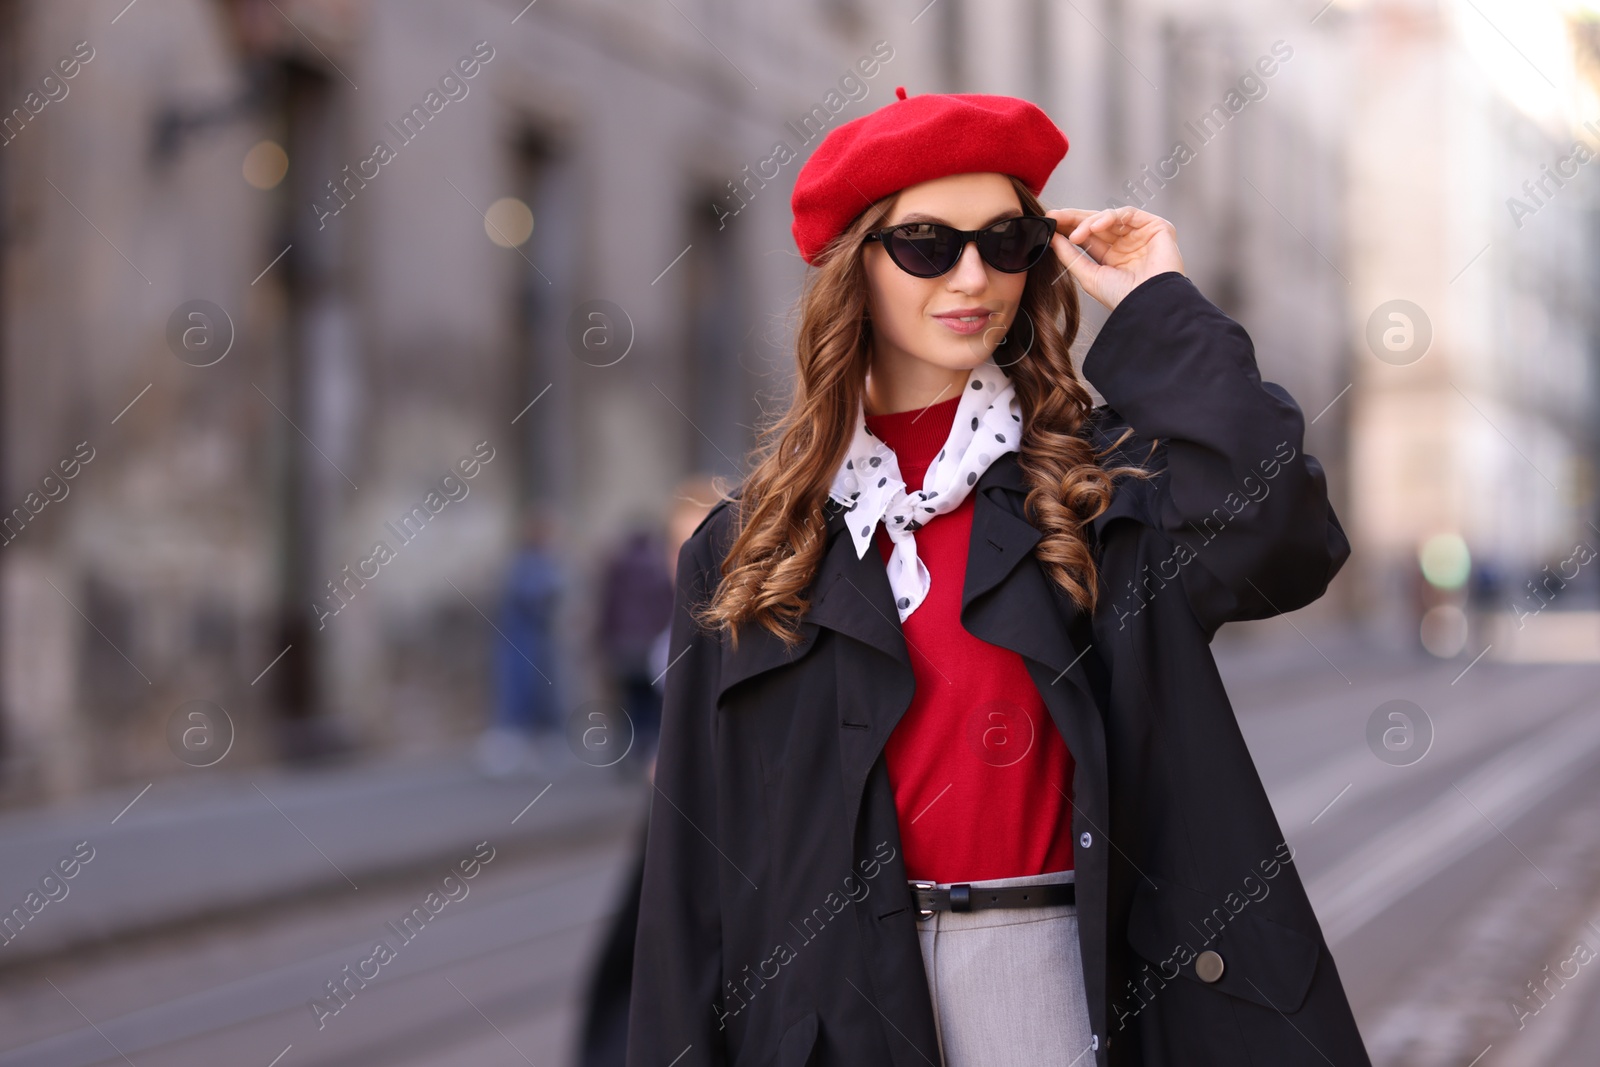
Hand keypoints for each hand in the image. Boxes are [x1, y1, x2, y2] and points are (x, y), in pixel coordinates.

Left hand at [1046, 207, 1185, 311]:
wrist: (1148, 305)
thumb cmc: (1123, 298)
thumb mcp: (1089, 276)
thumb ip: (1070, 256)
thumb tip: (1053, 238)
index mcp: (1113, 258)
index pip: (1088, 236)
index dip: (1069, 228)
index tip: (1049, 223)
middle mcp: (1127, 244)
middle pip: (1096, 223)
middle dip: (1074, 218)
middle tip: (1054, 216)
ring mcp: (1141, 234)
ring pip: (1110, 217)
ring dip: (1088, 221)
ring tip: (1074, 234)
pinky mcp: (1156, 227)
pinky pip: (1129, 214)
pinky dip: (1110, 217)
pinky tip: (1094, 226)